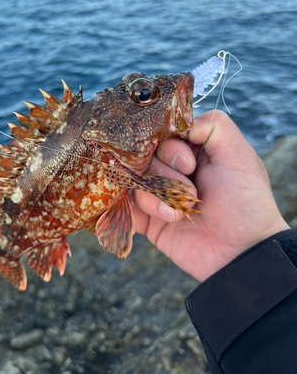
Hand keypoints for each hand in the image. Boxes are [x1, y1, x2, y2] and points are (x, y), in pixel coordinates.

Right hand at [133, 110, 289, 281]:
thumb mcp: (238, 154)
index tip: (190, 165)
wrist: (241, 253)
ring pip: (135, 179)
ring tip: (181, 212)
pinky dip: (144, 210)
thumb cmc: (245, 201)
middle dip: (165, 173)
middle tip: (191, 191)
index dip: (171, 148)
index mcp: (192, 150)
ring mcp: (158, 193)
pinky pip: (128, 205)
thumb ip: (213, 124)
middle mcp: (172, 169)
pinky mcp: (149, 218)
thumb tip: (179, 120)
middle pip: (144, 155)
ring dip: (158, 196)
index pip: (162, 134)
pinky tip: (168, 218)